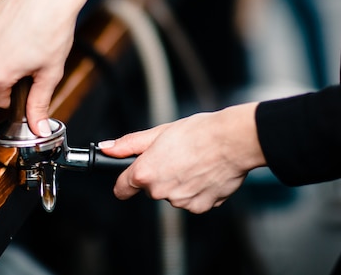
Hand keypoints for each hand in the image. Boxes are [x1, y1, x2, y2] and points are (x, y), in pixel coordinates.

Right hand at [0, 0, 103, 134]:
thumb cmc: (53, 27)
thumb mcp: (50, 73)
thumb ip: (40, 103)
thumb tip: (38, 127)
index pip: (0, 100)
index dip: (18, 94)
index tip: (29, 82)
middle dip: (11, 74)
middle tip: (33, 58)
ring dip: (4, 55)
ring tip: (27, 41)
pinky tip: (18, 29)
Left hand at [99, 102, 264, 213]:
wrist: (232, 142)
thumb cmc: (199, 133)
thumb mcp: (158, 133)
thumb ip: (129, 144)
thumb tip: (107, 148)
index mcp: (145, 172)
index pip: (122, 188)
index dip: (124, 182)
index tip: (128, 179)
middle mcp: (159, 191)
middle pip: (150, 188)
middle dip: (159, 175)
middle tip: (176, 156)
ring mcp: (180, 202)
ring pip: (172, 194)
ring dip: (179, 182)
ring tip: (194, 162)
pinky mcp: (200, 207)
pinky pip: (192, 200)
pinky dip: (197, 190)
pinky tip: (205, 173)